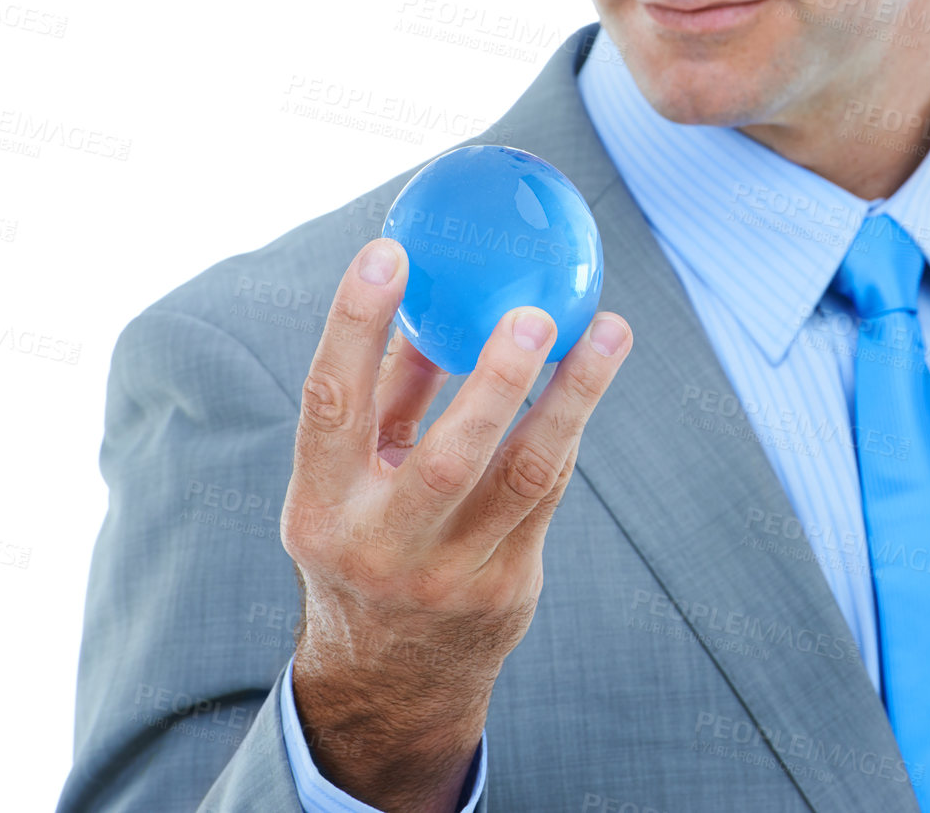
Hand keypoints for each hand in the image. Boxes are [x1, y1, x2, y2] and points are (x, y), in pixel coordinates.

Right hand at [280, 236, 631, 811]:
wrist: (390, 677)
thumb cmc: (368, 541)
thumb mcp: (351, 478)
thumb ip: (387, 393)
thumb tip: (431, 293)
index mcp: (320, 507)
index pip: (329, 405)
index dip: (354, 324)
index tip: (388, 251)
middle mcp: (381, 546)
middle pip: (448, 458)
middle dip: (494, 382)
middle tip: (534, 314)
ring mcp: (450, 573)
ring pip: (525, 475)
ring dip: (572, 396)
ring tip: (609, 333)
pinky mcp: (508, 586)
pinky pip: (549, 492)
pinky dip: (570, 425)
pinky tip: (592, 372)